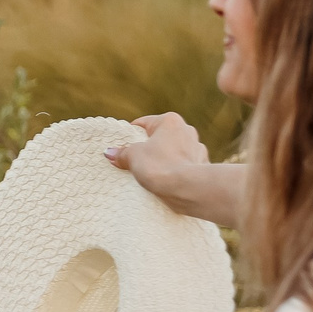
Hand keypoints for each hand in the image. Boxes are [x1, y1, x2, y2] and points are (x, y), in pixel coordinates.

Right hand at [107, 113, 222, 218]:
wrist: (188, 189)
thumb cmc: (160, 167)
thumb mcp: (133, 157)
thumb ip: (122, 153)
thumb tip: (110, 152)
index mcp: (169, 121)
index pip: (143, 124)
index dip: (129, 136)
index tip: (121, 148)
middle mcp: (186, 130)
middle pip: (159, 138)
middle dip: (147, 149)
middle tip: (133, 163)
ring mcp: (196, 148)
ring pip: (173, 152)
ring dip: (163, 160)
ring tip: (150, 175)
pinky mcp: (202, 165)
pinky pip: (183, 166)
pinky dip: (175, 172)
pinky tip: (166, 182)